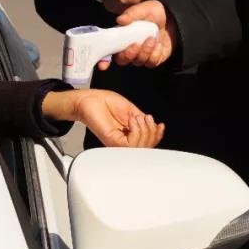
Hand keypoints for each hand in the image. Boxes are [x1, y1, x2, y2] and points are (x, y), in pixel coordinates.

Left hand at [42, 89, 164, 147]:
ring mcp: (117, 143)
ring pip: (140, 149)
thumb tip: (154, 126)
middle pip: (146, 148)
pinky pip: (130, 145)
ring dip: (144, 131)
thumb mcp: (130, 110)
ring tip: (137, 118)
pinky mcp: (111, 141)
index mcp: (128, 135)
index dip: (157, 137)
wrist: (89, 99)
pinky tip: (132, 121)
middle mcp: (123, 141)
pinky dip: (136, 131)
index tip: (160, 125)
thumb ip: (142, 120)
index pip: (147, 144)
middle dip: (152, 133)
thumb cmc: (104, 103)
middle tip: (145, 118)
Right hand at [96, 0, 177, 70]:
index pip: (108, 51)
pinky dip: (155, 54)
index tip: (103, 66)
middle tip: (135, 45)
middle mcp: (129, 48)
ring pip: (137, 62)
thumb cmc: (154, 12)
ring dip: (144, 52)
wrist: (173, 18)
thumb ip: (131, 14)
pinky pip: (151, 63)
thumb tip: (120, 20)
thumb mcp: (143, 9)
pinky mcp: (154, 59)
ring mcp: (141, 55)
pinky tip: (158, 44)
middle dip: (128, 55)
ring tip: (152, 39)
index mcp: (121, 37)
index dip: (104, 60)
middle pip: (122, 60)